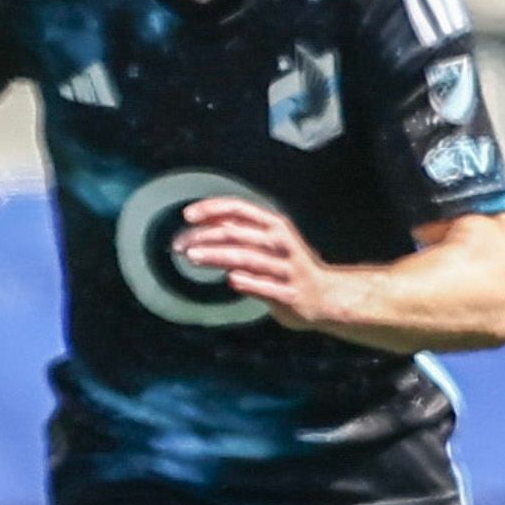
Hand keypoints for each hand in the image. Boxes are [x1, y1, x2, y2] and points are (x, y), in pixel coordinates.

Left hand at [172, 197, 341, 329]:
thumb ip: (240, 230)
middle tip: (178, 245)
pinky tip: (231, 279)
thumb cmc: (287, 266)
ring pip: (247, 258)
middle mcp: (281, 243)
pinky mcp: (288, 293)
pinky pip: (264, 287)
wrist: (325, 296)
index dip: (211, 208)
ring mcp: (285, 269)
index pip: (239, 208)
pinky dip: (247, 282)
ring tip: (192, 257)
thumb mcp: (268, 241)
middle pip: (236, 233)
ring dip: (217, 256)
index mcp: (275, 225)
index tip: (187, 215)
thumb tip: (204, 220)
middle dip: (203, 237)